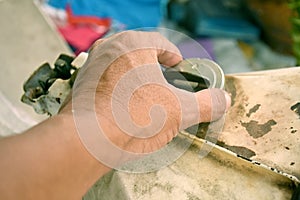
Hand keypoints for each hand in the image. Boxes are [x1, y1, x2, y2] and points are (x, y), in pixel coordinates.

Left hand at [60, 30, 230, 166]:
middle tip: (164, 82)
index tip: (179, 67)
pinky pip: (104, 81)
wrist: (86, 140)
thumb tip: (223, 100)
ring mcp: (91, 66)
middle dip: (154, 67)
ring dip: (134, 78)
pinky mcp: (81, 85)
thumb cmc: (132, 118)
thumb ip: (206, 103)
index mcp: (133, 44)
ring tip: (144, 97)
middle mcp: (109, 49)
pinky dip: (116, 89)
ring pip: (120, 66)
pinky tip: (123, 108)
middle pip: (138, 53)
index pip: (161, 44)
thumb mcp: (180, 111)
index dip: (174, 57)